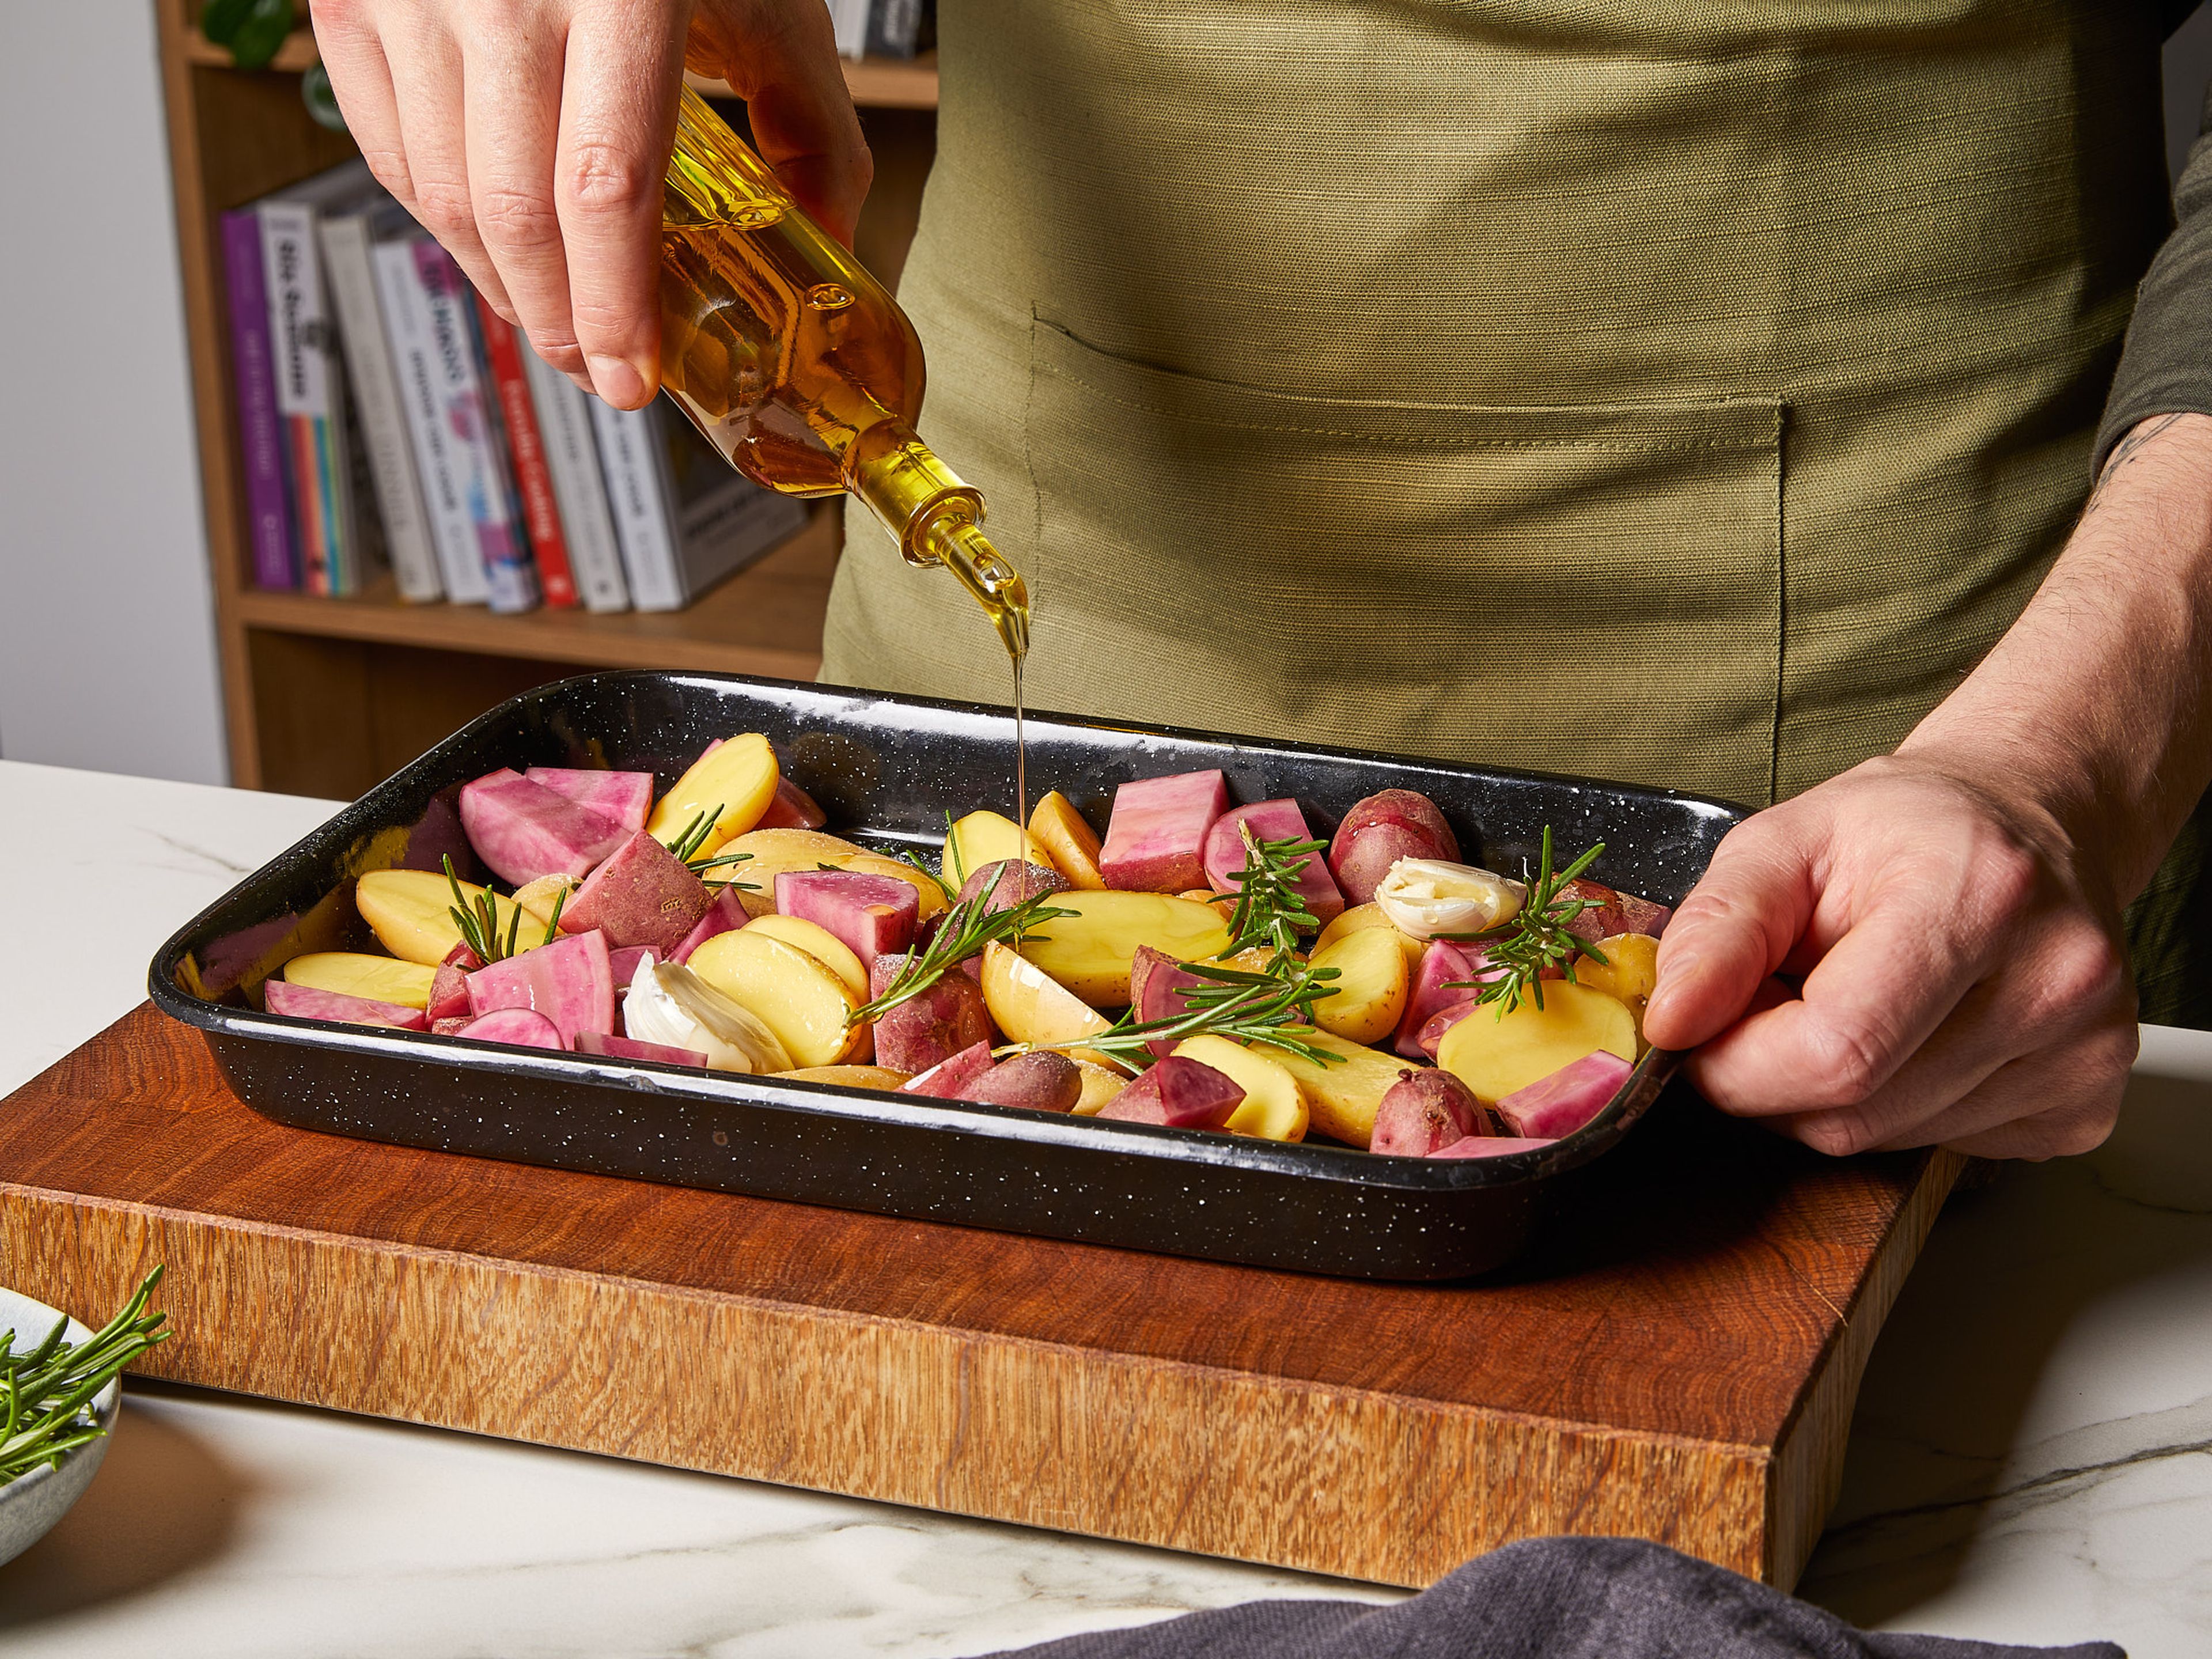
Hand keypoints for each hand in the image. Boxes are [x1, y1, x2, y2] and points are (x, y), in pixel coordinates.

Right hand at [309, 0, 869, 407]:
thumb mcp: (765, 1)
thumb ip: (813, 125)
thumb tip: (835, 247)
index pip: (602, 190)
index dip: (615, 303)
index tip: (634, 374)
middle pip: (512, 211)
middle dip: (558, 317)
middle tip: (600, 367)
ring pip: (439, 196)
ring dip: (501, 285)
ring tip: (555, 317)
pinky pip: (389, 153)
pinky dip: (444, 223)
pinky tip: (498, 248)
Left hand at [1638, 753, 2137, 1159]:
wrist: (2026, 824)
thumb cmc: (1904, 830)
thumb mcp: (1781, 842)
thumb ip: (1716, 930)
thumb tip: (1670, 1022)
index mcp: (1980, 896)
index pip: (1834, 1051)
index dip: (1737, 1065)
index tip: (1701, 1033)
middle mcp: (2054, 981)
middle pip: (1854, 1112)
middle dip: (1775, 1078)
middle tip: (1777, 1004)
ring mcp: (2083, 1053)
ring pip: (1887, 1141)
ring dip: (1832, 1093)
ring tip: (1850, 1004)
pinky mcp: (2085, 1104)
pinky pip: (1941, 1150)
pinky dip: (1894, 1107)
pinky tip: (1912, 1036)